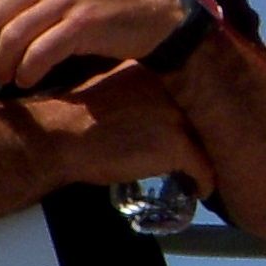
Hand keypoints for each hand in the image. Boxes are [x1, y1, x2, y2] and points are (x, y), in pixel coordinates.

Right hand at [16, 62, 215, 195]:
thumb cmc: (74, 118)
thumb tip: (149, 113)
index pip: (187, 95)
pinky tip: (199, 191)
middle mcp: (172, 91)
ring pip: (207, 144)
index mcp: (154, 74)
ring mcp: (177, 117)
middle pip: (202, 118)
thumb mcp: (111, 93)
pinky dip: (204, 183)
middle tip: (201, 158)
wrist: (59, 135)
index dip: (190, 120)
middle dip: (203, 140)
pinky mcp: (177, 146)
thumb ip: (136, 96)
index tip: (191, 135)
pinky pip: (203, 170)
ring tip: (200, 175)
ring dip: (205, 161)